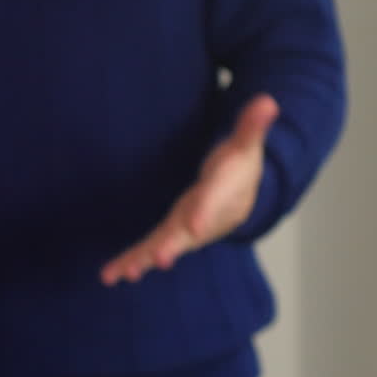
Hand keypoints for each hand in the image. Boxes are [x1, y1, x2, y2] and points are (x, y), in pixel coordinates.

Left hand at [100, 94, 278, 285]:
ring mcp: (184, 230)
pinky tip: (109, 275)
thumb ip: (252, 125)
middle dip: (172, 246)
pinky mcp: (169, 234)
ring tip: (125, 273)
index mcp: (222, 195)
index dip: (205, 213)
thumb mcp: (246, 144)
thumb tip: (267, 101)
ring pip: (163, 247)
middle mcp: (203, 219)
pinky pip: (148, 249)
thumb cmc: (240, 168)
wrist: (241, 196)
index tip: (196, 227)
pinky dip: (130, 262)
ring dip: (143, 260)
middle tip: (159, 259)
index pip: (214, 202)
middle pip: (186, 234)